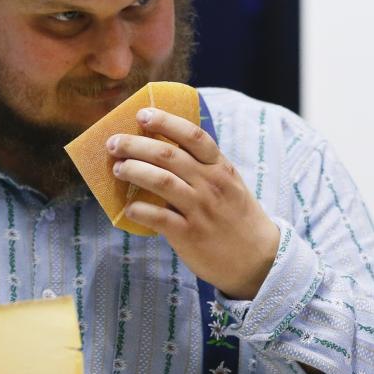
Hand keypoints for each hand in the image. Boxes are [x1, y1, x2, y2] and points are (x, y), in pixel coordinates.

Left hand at [107, 107, 279, 299]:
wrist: (259, 259)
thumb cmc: (237, 218)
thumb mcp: (230, 184)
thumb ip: (204, 167)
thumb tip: (164, 150)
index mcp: (220, 168)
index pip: (192, 135)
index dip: (165, 121)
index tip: (143, 114)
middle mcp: (210, 184)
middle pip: (168, 155)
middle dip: (136, 145)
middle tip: (114, 143)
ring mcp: (200, 209)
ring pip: (161, 180)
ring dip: (134, 170)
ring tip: (118, 168)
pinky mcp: (189, 234)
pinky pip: (158, 217)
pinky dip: (139, 209)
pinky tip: (128, 207)